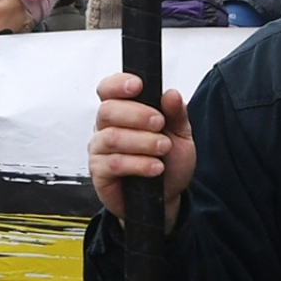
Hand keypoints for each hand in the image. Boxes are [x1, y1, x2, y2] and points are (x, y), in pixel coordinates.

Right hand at [88, 73, 194, 232]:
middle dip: (138, 114)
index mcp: (123, 111)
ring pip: (111, 137)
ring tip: (163, 148)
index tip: (138, 85)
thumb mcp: (181, 135)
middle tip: (160, 124)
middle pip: (108, 110)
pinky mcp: (100, 173)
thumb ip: (177, 114)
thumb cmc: (169, 161)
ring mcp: (100, 150)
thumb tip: (171, 94)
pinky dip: (139, 164)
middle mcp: (106, 127)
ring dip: (142, 141)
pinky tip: (156, 167)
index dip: (118, 84)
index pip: (108, 89)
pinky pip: (113, 163)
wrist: (167, 196)